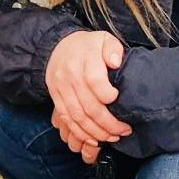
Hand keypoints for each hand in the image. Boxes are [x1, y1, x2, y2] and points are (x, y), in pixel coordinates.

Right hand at [45, 30, 131, 158]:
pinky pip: (67, 119)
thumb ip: (113, 48)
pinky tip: (93, 139)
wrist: (58, 46)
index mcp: (84, 58)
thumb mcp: (103, 39)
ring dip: (96, 132)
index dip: (108, 94)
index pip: (95, 80)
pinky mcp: (55, 97)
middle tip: (123, 130)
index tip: (117, 98)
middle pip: (88, 105)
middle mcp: (70, 74)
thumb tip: (116, 62)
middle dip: (108, 123)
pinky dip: (80, 133)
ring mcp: (61, 88)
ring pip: (77, 117)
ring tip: (112, 137)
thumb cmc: (87, 46)